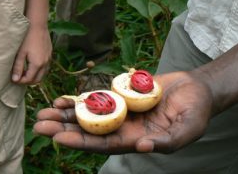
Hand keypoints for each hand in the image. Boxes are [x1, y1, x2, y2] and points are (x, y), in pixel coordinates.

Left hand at [12, 25, 51, 83]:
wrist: (38, 26)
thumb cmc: (27, 38)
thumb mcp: (20, 53)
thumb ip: (18, 67)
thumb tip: (15, 79)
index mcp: (37, 64)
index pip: (29, 79)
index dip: (21, 81)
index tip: (14, 79)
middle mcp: (45, 64)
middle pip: (38, 80)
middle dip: (29, 81)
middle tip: (20, 78)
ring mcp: (49, 59)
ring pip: (43, 74)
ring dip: (35, 76)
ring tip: (25, 72)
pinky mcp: (50, 55)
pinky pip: (45, 67)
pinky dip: (39, 70)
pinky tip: (32, 65)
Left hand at [34, 71, 212, 153]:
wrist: (197, 90)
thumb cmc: (196, 112)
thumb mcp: (187, 130)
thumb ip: (167, 142)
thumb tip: (142, 148)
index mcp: (138, 140)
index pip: (105, 145)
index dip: (82, 143)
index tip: (59, 138)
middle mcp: (127, 127)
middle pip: (91, 130)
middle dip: (66, 128)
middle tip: (40, 124)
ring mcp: (124, 110)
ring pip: (92, 114)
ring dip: (69, 113)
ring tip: (46, 111)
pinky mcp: (124, 94)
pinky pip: (101, 97)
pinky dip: (83, 98)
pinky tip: (66, 98)